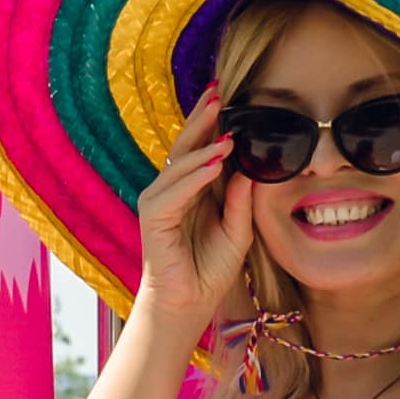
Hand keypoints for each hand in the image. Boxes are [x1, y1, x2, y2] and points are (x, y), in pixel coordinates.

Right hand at [131, 92, 259, 328]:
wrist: (189, 304)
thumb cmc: (210, 270)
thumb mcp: (238, 229)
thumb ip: (240, 199)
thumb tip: (247, 168)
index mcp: (192, 191)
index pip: (199, 148)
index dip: (210, 122)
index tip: (226, 96)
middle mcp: (173, 192)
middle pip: (184, 147)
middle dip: (200, 119)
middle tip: (218, 93)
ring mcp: (160, 204)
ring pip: (177, 166)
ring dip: (201, 147)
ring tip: (226, 132)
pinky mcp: (153, 220)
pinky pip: (173, 193)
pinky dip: (194, 178)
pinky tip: (215, 165)